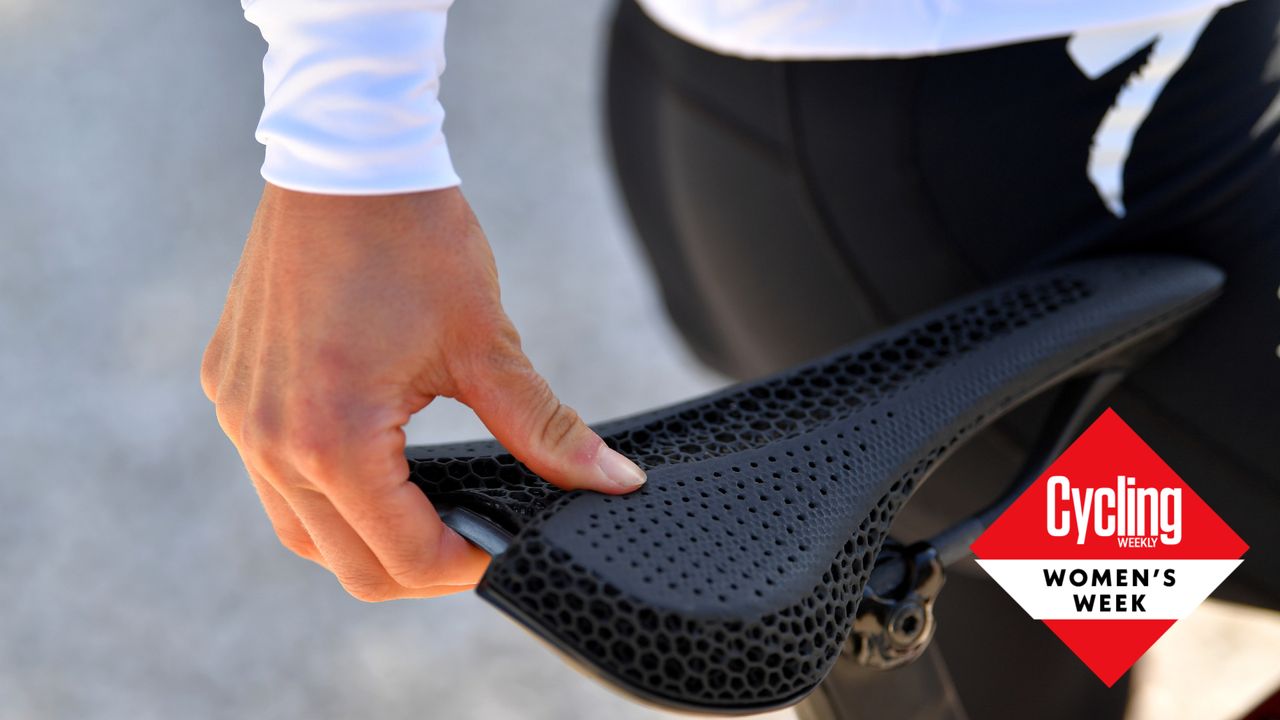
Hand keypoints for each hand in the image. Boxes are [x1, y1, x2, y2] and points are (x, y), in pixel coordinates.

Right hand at [201, 184, 645, 600]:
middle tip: (478, 539)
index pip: (402, 555)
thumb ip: (547, 429)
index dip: (467, 566)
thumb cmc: (414, 237)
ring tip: (430, 514)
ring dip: (366, 541)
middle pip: (347, 566)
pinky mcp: (230, 389)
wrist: (346, 154)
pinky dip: (325, 494)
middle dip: (421, 567)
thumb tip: (613, 481)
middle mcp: (269, 440)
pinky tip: (375, 468)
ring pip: (302, 532)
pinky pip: (272, 478)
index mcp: (331, 437)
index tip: (508, 550)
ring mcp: (240, 416)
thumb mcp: (487, 344)